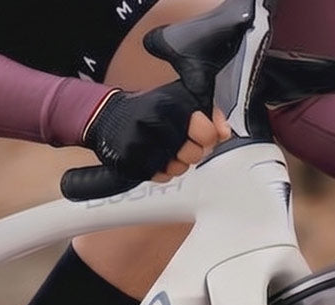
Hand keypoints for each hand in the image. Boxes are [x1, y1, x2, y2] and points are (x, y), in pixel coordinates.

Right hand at [83, 82, 230, 182]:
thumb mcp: (182, 97)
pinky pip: (158, 177)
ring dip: (175, 164)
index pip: (206, 134)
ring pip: (176, 169)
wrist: (109, 116)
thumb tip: (225, 133)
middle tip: (181, 144)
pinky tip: (154, 158)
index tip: (200, 135)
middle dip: (190, 153)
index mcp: (170, 105)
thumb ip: (209, 112)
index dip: (207, 138)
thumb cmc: (149, 107)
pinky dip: (160, 171)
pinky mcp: (129, 161)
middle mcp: (154, 124)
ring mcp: (140, 145)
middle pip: (192, 155)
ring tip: (166, 150)